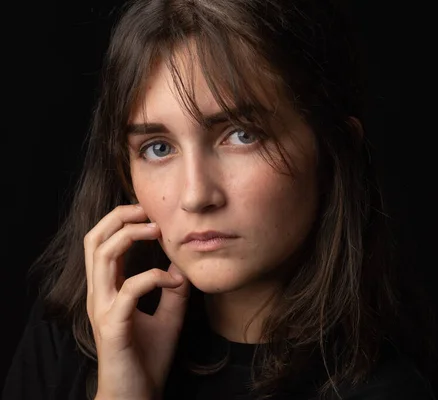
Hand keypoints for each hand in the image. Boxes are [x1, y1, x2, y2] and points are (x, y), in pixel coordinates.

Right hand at [84, 205, 190, 399]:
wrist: (137, 395)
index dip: (121, 220)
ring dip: (130, 236)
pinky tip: (175, 281)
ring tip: (158, 231)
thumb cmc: (148, 357)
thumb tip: (183, 264)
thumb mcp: (168, 315)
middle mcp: (100, 294)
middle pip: (94, 240)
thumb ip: (172, 289)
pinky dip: (153, 277)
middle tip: (149, 211)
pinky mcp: (113, 326)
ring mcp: (103, 309)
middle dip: (120, 217)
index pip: (102, 242)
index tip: (150, 211)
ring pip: (101, 256)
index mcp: (108, 289)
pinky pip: (128, 290)